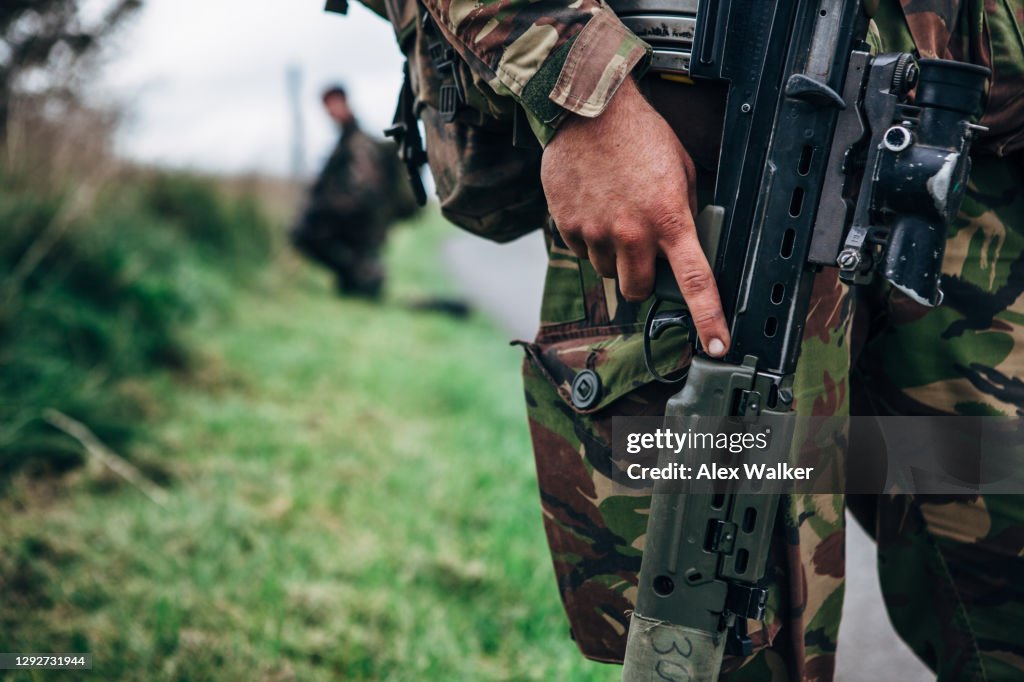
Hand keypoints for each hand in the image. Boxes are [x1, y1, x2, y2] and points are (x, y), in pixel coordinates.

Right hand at [540, 78, 729, 356]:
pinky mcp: (568, 225)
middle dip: (640, 278)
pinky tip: (593, 206)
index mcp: (669, 219)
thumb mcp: (681, 169)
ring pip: (607, 270)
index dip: (709, 319)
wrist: (588, 110)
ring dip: (613, 255)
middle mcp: (632, 233)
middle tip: (640, 251)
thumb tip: (684, 243)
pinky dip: (587, 237)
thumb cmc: (640, 135)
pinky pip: (580, 250)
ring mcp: (596, 231)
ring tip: (614, 214)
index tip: (717, 346)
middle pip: (636, 289)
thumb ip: (683, 211)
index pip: (695, 281)